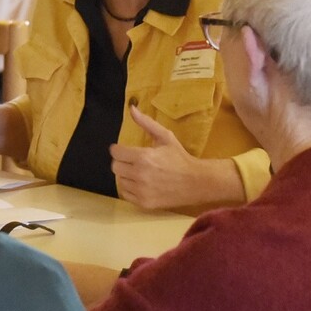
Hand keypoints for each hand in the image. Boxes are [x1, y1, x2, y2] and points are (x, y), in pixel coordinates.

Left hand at [110, 105, 241, 210]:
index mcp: (143, 157)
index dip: (119, 149)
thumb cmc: (179, 157)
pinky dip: (131, 188)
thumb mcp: (165, 137)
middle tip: (133, 161)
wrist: (195, 182)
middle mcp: (139, 174)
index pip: (115, 152)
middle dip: (122, 162)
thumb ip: (146, 123)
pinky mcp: (143, 203)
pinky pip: (126, 193)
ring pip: (120, 180)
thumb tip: (131, 108)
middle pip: (115, 167)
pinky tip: (142, 183)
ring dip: (126, 175)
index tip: (125, 150)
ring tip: (140, 172)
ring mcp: (141, 190)